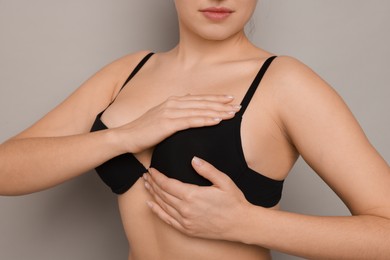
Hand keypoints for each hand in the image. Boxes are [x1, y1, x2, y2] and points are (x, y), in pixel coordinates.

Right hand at [114, 94, 239, 152]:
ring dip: (218, 112)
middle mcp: (173, 104)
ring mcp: (170, 112)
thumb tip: (188, 106)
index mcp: (173, 102)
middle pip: (202, 103)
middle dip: (222, 104)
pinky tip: (217, 121)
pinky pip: (191, 121)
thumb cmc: (144, 131)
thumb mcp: (161, 118)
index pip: (199, 99)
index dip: (215, 99)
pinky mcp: (168, 123)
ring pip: (200, 111)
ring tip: (232, 113)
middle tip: (238, 105)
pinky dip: (206, 120)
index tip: (230, 100)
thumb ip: (175, 112)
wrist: (126, 137)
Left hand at [143, 156, 250, 240]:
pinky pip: (167, 220)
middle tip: (146, 175)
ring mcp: (185, 221)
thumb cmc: (234, 202)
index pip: (167, 184)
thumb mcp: (223, 181)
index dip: (157, 176)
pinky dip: (156, 211)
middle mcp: (185, 209)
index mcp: (192, 195)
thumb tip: (193, 159)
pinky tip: (150, 205)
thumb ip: (207, 169)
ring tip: (146, 186)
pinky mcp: (187, 229)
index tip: (151, 170)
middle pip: (162, 194)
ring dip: (152, 195)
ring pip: (162, 206)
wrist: (241, 224)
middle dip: (152, 183)